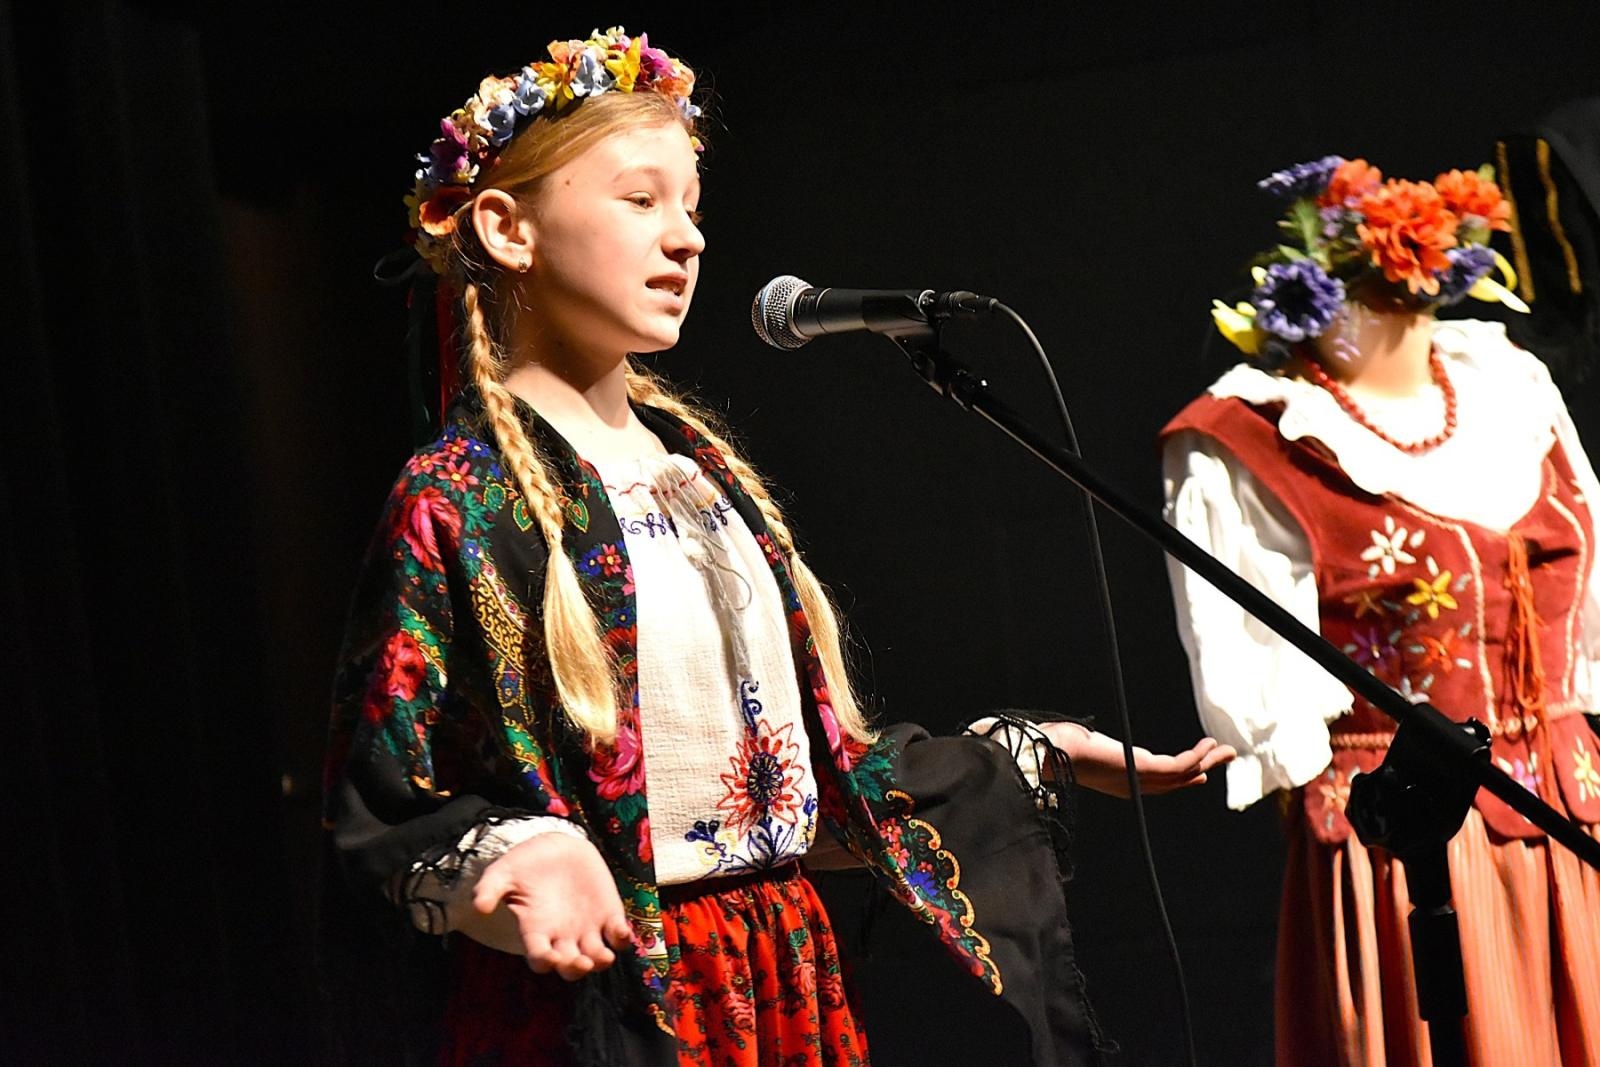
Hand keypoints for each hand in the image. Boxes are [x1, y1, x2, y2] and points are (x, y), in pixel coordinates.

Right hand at [469, 832, 631, 979]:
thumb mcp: (502, 873)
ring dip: (601, 961)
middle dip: (575, 968)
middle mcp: (563, 937)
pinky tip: (621, 931)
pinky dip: (622, 938)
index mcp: (536, 932)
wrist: (555, 846)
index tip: (548, 956)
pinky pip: (618, 935)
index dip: (544, 961)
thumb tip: (479, 907)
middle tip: (580, 962)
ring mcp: (587, 928)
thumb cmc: (525, 864)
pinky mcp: (608, 914)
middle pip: (570, 966)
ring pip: (597, 957)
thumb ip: (489, 889)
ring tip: (604, 956)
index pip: (539, 958)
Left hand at [1039, 721, 1235, 797]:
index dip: (1183, 777)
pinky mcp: (1144, 768)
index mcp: (1122, 783)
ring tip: (1227, 750)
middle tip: (1225, 756)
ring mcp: (1140, 778)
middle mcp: (1134, 786)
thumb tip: (1089, 738)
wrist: (1052, 751)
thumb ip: (1096, 746)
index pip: (1160, 784)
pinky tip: (1209, 745)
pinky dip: (1197, 755)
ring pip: (1184, 773)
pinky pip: (1180, 765)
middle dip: (1203, 768)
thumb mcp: (1087, 746)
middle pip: (1177, 780)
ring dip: (1208, 760)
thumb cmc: (1060, 747)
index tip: (1201, 772)